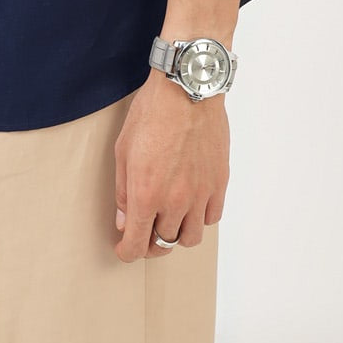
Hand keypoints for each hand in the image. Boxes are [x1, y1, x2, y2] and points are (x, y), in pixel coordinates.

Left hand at [113, 70, 228, 261]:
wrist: (187, 89)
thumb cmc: (151, 113)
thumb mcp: (124, 149)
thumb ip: (123, 191)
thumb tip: (124, 220)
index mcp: (147, 194)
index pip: (137, 245)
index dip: (127, 253)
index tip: (124, 249)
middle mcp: (175, 201)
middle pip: (164, 243)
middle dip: (150, 242)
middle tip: (144, 231)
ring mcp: (200, 194)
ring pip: (190, 237)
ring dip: (177, 233)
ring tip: (169, 218)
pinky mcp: (219, 183)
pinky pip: (211, 218)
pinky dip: (199, 218)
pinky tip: (190, 204)